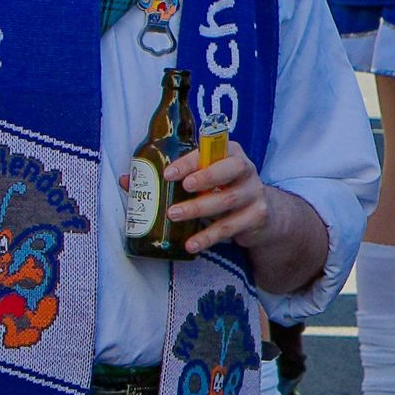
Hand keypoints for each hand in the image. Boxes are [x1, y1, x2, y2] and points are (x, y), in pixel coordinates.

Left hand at [160, 140, 273, 255]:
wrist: (260, 213)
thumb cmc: (224, 188)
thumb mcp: (208, 176)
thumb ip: (182, 175)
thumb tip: (133, 180)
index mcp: (232, 153)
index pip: (213, 150)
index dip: (191, 161)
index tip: (169, 173)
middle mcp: (247, 170)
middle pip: (230, 170)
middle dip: (205, 177)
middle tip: (183, 187)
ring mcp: (254, 194)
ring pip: (227, 200)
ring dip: (199, 208)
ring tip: (175, 215)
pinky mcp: (256, 217)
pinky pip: (229, 227)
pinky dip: (208, 237)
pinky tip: (192, 244)